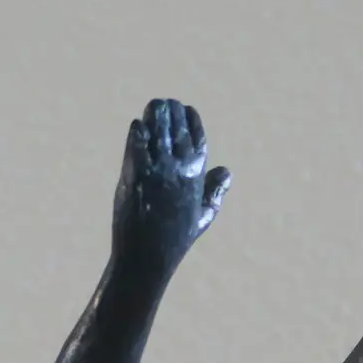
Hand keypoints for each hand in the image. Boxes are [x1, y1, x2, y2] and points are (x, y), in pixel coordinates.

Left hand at [112, 98, 229, 273]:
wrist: (146, 258)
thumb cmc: (174, 241)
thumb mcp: (202, 217)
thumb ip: (214, 192)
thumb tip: (226, 172)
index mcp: (196, 176)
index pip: (198, 137)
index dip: (192, 120)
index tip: (186, 109)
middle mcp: (179, 168)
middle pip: (177, 128)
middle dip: (172, 112)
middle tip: (165, 104)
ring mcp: (157, 170)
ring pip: (157, 130)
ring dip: (155, 115)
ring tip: (153, 107)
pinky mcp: (135, 174)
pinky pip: (137, 143)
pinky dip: (138, 132)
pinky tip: (137, 125)